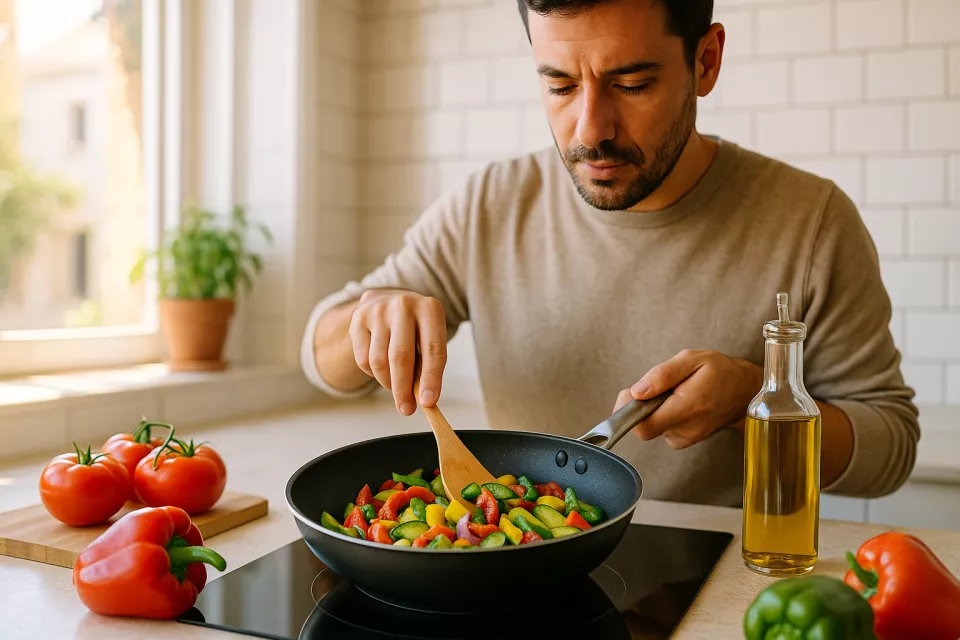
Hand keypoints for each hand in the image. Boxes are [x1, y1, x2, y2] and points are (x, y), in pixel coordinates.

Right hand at [349, 289, 446, 415]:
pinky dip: (373, 374)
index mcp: (430, 309)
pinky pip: (363, 359)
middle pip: (400, 357)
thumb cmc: (416, 327)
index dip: (431, 379)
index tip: (428, 402)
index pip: (433, 350)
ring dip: (388, 383)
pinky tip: (382, 369)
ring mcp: (378, 310)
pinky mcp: (358, 318)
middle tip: (406, 409)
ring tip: (396, 387)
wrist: (389, 299)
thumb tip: (423, 398)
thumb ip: (428, 364)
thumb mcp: (430, 337)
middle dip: (403, 389)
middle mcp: (403, 305)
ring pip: (378, 361)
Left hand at [613, 349, 761, 448]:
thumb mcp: (692, 359)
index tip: (628, 395)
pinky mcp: (682, 440)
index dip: (627, 413)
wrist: (744, 392)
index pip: (645, 427)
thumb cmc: (719, 372)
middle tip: (656, 387)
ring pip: (651, 425)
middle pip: (643, 426)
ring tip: (674, 392)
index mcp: (688, 407)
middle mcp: (686, 429)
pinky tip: (678, 402)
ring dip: (654, 408)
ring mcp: (684, 438)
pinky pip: (660, 428)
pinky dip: (662, 414)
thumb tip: (637, 392)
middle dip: (640, 405)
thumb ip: (662, 375)